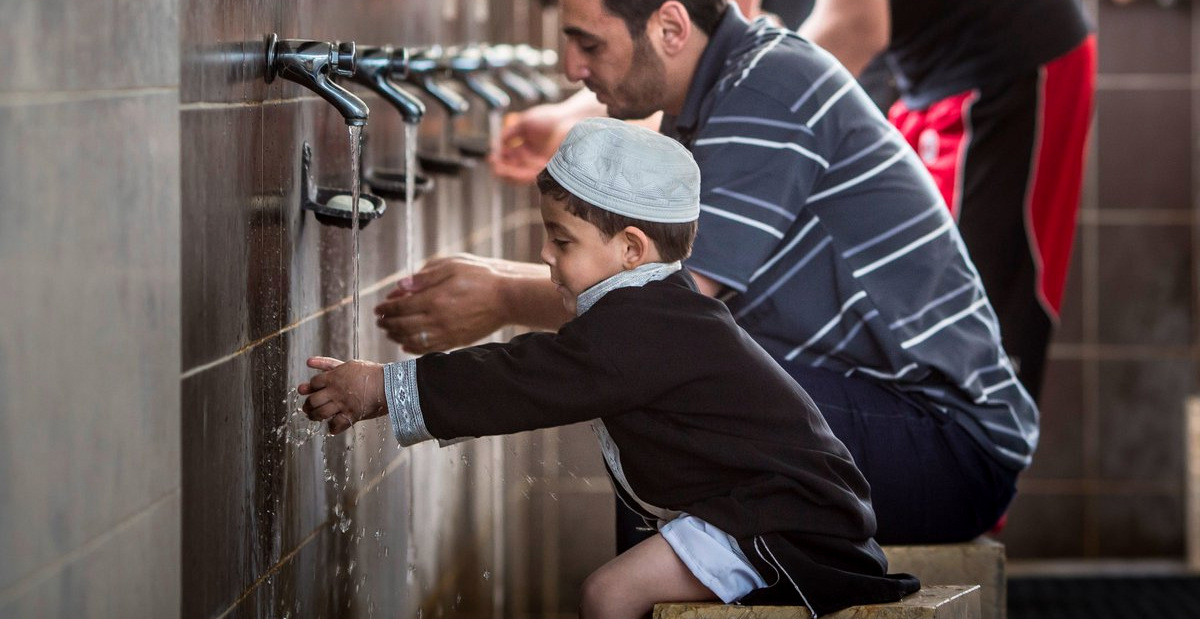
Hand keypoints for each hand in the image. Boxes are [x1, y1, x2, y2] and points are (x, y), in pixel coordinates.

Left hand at [298, 357, 387, 434]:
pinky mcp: (351, 415)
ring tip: (316, 417)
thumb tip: (308, 361)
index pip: (314, 383)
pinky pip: (336, 425)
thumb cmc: (370, 372)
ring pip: (320, 414)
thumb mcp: (347, 364)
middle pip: (313, 400)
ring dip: (315, 417)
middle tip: (308, 408)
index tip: (313, 390)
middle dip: (308, 405)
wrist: (387, 384)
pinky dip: (332, 428)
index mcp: (333, 377)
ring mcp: (342, 404)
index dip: (311, 387)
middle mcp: (335, 391)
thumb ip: (327, 364)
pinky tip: (332, 426)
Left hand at [375, 254, 510, 352]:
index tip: (378, 308)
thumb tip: (400, 287)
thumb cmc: (481, 277)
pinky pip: (428, 349)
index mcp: (434, 299)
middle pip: (403, 325)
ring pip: (413, 340)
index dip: (386, 308)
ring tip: (390, 332)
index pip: (400, 307)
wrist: (507, 298)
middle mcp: (437, 319)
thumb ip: (424, 277)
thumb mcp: (452, 266)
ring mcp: (447, 333)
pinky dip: (413, 348)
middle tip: (380, 321)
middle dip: (388, 323)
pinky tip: (407, 345)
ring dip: (397, 337)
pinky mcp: (456, 341)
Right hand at [488, 103, 573, 183]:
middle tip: (492, 164)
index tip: (492, 156)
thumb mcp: (524, 123)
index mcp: (528, 149)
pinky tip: (509, 166)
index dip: (500, 159)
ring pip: (520, 175)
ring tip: (496, 167)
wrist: (569, 119)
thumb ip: (510, 132)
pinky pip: (530, 176)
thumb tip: (499, 142)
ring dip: (507, 173)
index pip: (511, 159)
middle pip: (514, 170)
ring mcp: (541, 166)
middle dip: (501, 168)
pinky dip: (518, 172)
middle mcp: (534, 160)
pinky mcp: (548, 171)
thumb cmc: (551, 119)